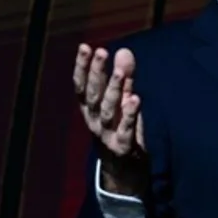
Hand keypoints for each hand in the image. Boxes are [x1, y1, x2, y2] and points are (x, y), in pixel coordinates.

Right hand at [73, 44, 147, 194]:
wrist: (123, 170)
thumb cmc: (120, 129)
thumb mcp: (121, 101)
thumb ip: (124, 77)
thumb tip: (124, 50)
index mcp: (90, 108)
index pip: (82, 85)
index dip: (82, 66)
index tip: (85, 46)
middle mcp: (94, 120)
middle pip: (93, 95)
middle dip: (96, 73)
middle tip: (101, 52)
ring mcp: (107, 134)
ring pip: (108, 111)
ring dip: (114, 90)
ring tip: (120, 72)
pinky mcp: (123, 147)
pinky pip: (126, 130)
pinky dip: (130, 116)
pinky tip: (136, 100)